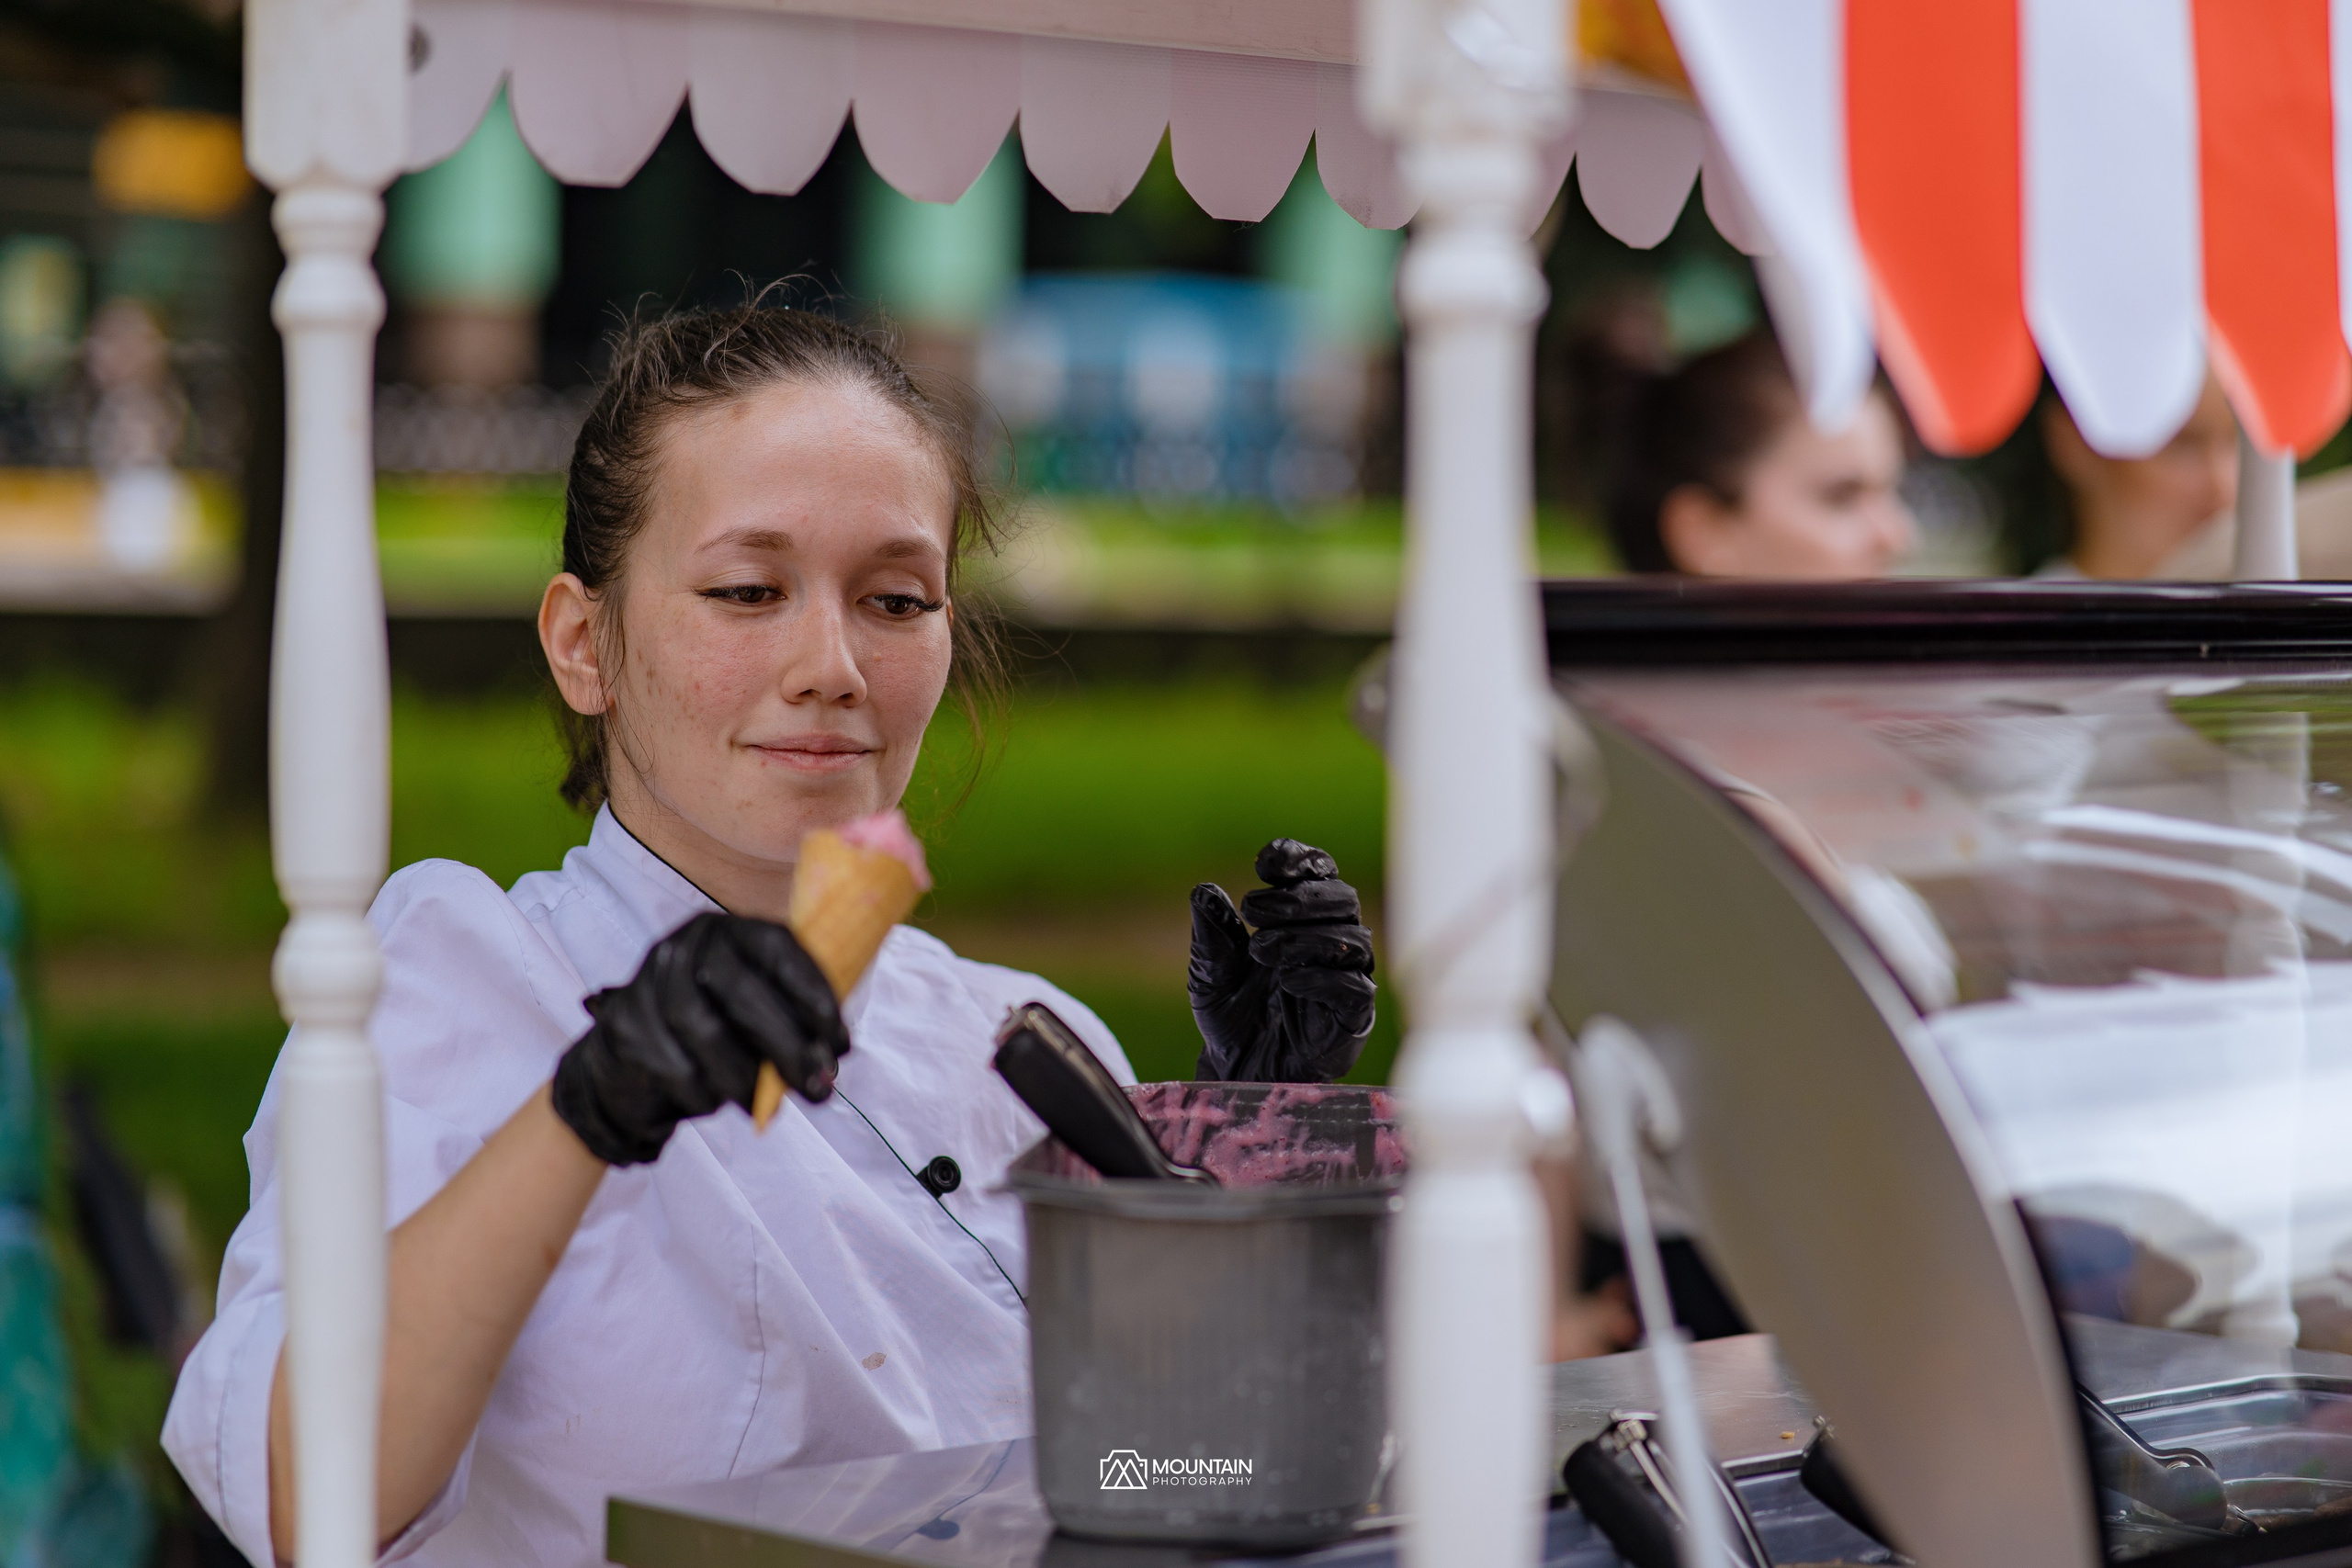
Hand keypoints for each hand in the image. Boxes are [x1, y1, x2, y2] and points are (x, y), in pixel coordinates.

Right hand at [551, 912, 848, 1164]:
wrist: (630, 1062)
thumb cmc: (713, 1032)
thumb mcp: (755, 1014)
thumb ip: (792, 1024)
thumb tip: (825, 1062)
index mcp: (727, 931)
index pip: (777, 947)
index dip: (813, 993)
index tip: (841, 1040)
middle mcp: (685, 947)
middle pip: (742, 992)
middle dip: (787, 1045)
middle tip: (818, 1087)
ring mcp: (648, 984)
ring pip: (707, 1032)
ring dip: (746, 1077)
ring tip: (764, 1102)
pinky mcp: (625, 1027)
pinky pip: (676, 1069)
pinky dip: (706, 1095)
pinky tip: (716, 1101)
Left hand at [1189, 839, 1376, 1082]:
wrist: (1234, 1069)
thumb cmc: (1230, 1016)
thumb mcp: (1209, 972)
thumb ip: (1211, 933)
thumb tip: (1203, 891)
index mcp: (1302, 921)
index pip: (1318, 874)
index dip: (1299, 860)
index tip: (1266, 862)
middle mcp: (1331, 944)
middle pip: (1342, 898)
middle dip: (1299, 898)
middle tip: (1254, 911)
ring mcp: (1346, 979)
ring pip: (1352, 940)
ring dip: (1304, 937)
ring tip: (1260, 950)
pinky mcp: (1352, 1018)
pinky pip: (1355, 989)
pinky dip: (1322, 978)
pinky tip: (1287, 981)